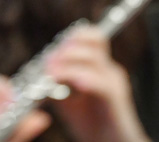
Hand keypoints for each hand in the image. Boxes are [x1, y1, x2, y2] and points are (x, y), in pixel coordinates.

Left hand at [45, 26, 149, 141]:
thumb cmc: (91, 122)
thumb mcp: (68, 97)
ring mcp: (114, 83)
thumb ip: (58, 79)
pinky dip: (84, 79)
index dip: (70, 37)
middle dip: (67, 47)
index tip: (52, 52)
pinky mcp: (115, 100)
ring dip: (69, 63)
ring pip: (94, 58)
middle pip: (93, 39)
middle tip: (48, 63)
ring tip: (52, 74)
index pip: (90, 35)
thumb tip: (43, 66)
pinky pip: (102, 84)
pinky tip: (74, 85)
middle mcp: (109, 69)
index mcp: (99, 66)